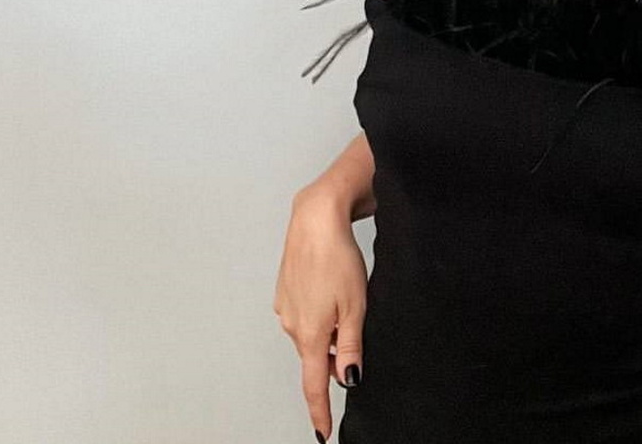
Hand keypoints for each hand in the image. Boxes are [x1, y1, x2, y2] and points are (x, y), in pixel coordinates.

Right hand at [274, 187, 367, 441]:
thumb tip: (347, 380)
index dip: (319, 411)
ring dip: (327, 331)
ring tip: (346, 302)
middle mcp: (291, 325)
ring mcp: (285, 308)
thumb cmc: (338, 258)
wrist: (315, 220)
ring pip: (311, 334)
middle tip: (355, 339)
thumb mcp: (356, 306)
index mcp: (309, 334)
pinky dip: (319, 313)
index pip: (315, 384)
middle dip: (333, 358)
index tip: (324, 433)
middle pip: (315, 357)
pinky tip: (331, 290)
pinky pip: (304, 315)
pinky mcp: (285, 291)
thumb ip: (350, 346)